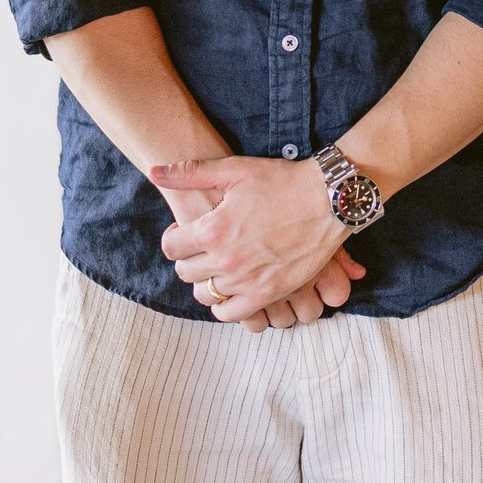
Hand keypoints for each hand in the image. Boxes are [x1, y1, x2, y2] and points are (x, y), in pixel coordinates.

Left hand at [153, 153, 354, 320]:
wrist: (328, 199)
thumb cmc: (282, 181)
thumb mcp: (235, 169)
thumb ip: (191, 173)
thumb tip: (155, 171)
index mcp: (213, 230)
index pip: (172, 248)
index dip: (175, 238)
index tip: (185, 233)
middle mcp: (226, 260)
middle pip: (186, 273)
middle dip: (189, 259)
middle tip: (203, 248)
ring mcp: (247, 281)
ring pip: (205, 295)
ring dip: (205, 282)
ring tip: (218, 267)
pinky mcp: (268, 294)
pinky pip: (232, 313)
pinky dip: (225, 305)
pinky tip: (233, 287)